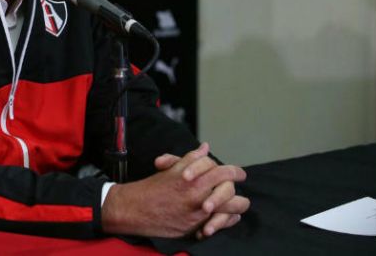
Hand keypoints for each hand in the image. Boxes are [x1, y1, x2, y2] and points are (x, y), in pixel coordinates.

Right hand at [101, 143, 245, 237]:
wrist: (135, 210)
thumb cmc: (152, 188)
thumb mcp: (171, 169)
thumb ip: (191, 158)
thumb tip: (205, 147)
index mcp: (193, 178)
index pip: (221, 171)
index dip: (233, 171)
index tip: (239, 173)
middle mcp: (198, 195)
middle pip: (229, 187)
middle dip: (236, 183)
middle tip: (240, 180)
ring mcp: (199, 213)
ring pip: (231, 207)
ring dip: (236, 203)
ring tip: (239, 201)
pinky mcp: (196, 227)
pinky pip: (222, 223)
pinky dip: (228, 219)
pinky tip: (229, 215)